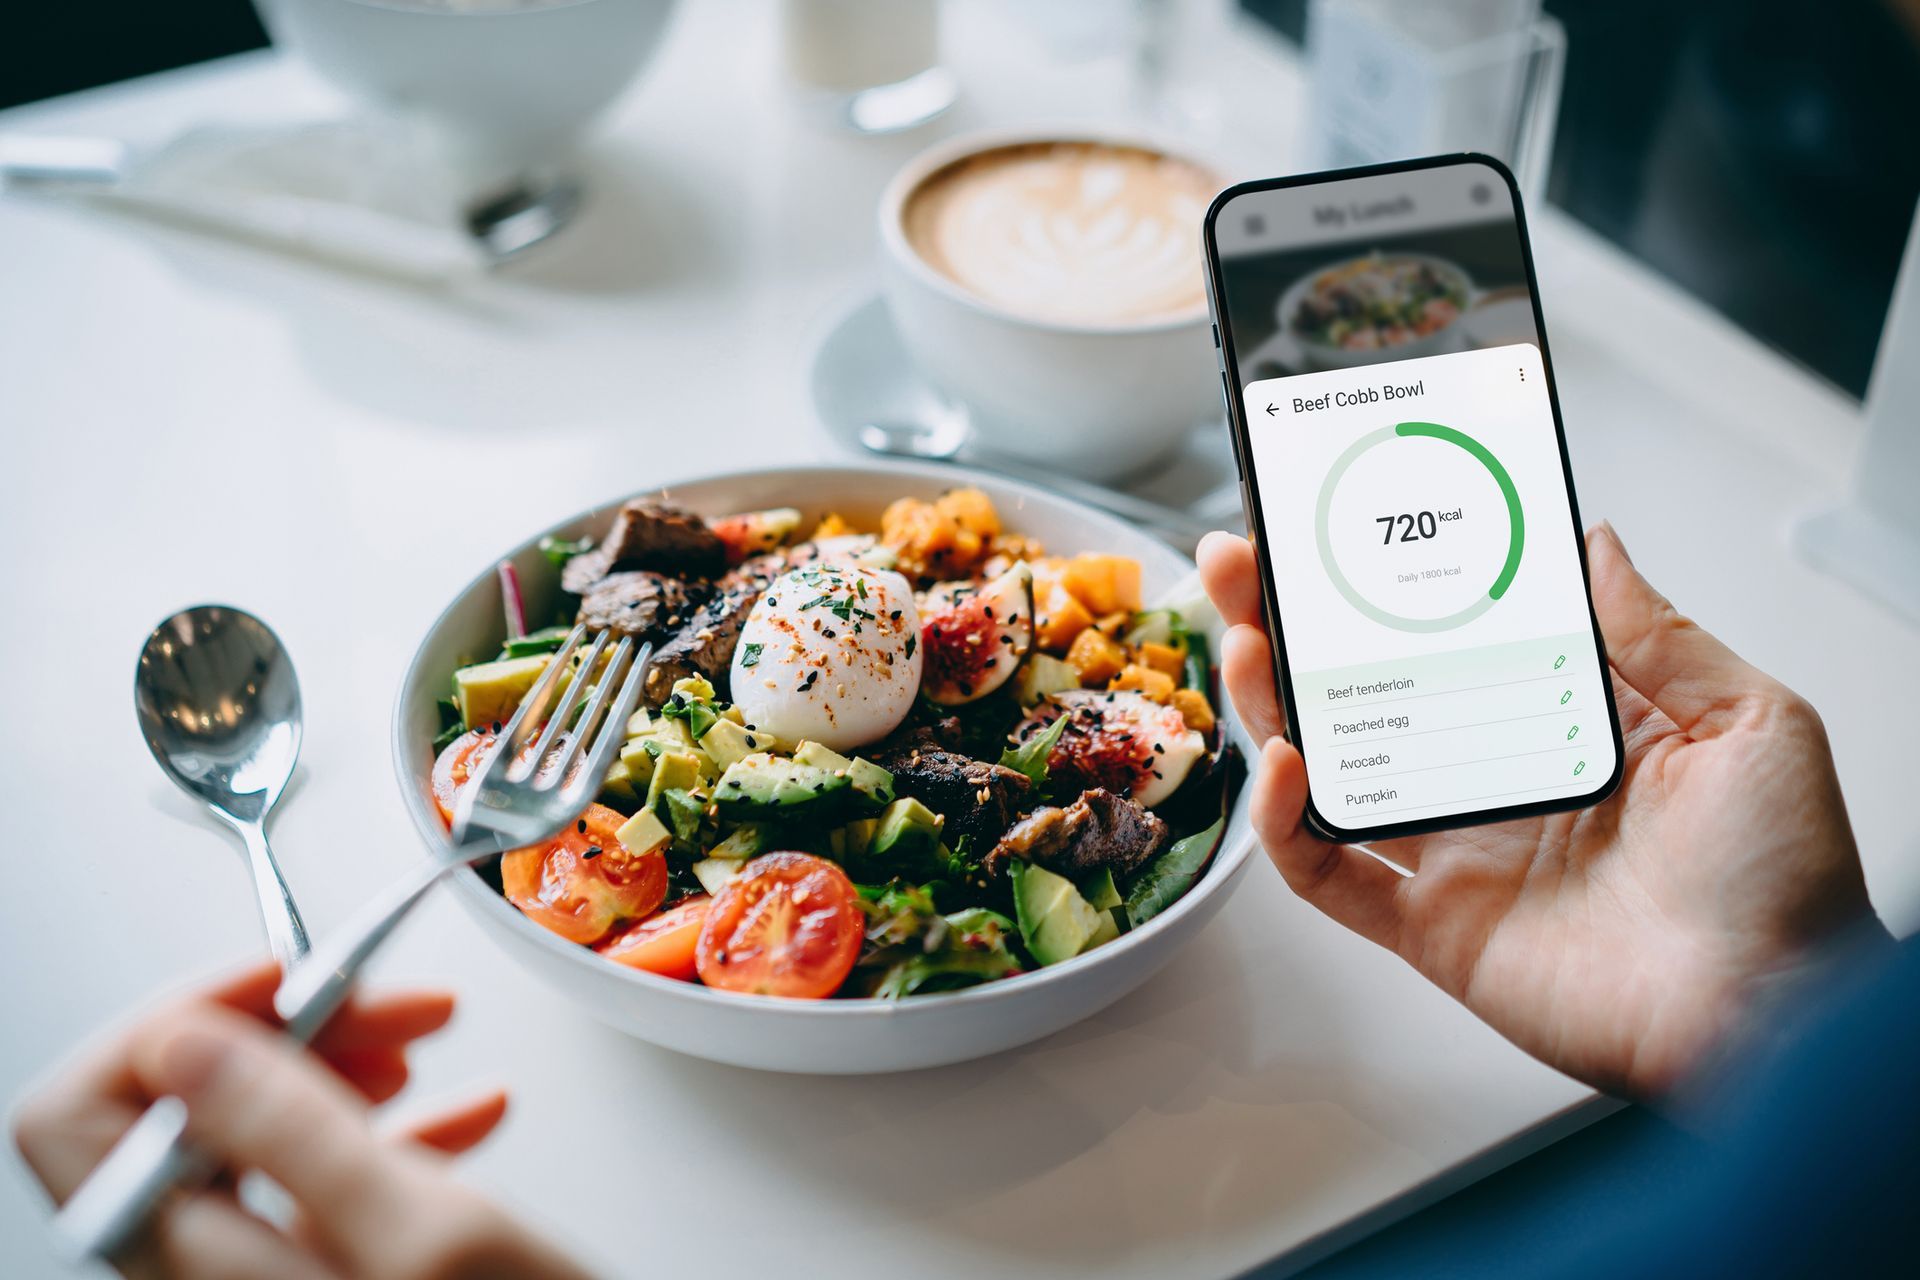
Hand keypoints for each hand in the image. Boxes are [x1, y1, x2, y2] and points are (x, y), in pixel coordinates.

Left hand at [13, 962, 588, 1279]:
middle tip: (379, 1003)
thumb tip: (180, 1043)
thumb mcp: (423, 1231)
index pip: (81, 1116)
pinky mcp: (330, 1278)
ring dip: (340, 1064)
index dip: (176, 1022)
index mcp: (200, 1267)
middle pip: (174, 1109)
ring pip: (252, 1132)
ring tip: (421, 1037)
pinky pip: (323, 1180)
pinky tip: (464, 1110)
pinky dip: (394, 1125)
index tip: (284, 982)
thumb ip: (296, 1132)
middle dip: (280, 1030)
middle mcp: (210, 1278)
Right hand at [1200, 522, 1884, 1096]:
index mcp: (1557, 724)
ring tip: (1245, 640)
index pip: (1445, 636)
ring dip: (1270, 704)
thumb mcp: (1749, 722)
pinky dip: (1284, 825)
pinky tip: (1283, 764)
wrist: (1775, 1015)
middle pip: (1361, 691)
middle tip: (1243, 563)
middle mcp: (1491, 781)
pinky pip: (1327, 873)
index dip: (1386, 584)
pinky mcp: (1428, 926)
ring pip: (1326, 769)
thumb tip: (1595, 544)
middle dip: (1291, 625)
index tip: (1339, 525)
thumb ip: (1660, 634)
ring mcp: (1453, 855)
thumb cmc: (1783, 881)